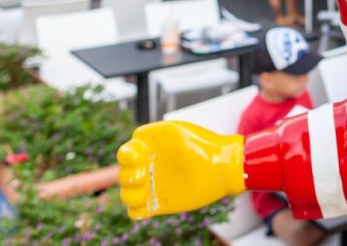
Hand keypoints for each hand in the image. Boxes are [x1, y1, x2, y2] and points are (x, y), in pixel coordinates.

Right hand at [117, 121, 245, 219]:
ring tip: (144, 192)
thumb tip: (137, 138)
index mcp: (149, 148)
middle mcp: (147, 166)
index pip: (125, 153)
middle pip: (122, 174)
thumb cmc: (204, 145)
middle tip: (143, 175)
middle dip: (128, 175)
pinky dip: (134, 211)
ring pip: (126, 193)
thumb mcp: (181, 134)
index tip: (139, 157)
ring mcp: (152, 185)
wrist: (223, 167)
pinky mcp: (157, 203)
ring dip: (129, 194)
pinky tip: (146, 206)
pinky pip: (135, 212)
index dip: (126, 157)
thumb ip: (158, 135)